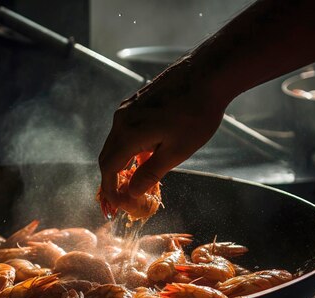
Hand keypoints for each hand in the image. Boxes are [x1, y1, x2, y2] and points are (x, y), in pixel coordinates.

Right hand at [98, 59, 229, 210]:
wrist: (207, 74)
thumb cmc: (196, 113)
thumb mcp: (177, 151)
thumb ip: (150, 173)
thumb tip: (132, 192)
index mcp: (128, 134)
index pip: (109, 169)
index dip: (111, 191)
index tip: (118, 206)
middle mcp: (121, 120)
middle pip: (107, 156)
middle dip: (112, 179)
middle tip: (123, 197)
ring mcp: (127, 108)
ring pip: (115, 143)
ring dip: (121, 163)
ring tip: (136, 179)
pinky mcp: (136, 102)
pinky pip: (124, 131)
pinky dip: (128, 148)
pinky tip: (146, 154)